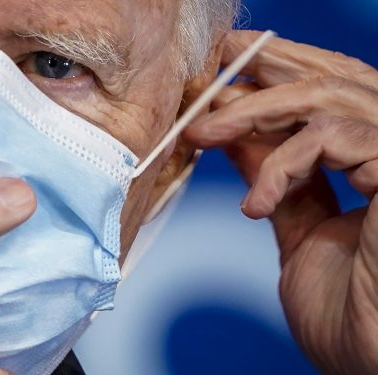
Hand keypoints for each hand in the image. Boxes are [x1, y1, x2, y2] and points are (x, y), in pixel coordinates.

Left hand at [184, 30, 377, 373]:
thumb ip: (280, 182)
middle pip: (338, 80)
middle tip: (206, 81)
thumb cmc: (350, 318)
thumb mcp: (302, 234)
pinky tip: (255, 204)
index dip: (276, 83)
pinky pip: (335, 137)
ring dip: (254, 112)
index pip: (333, 99)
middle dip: (264, 75)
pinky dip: (283, 163)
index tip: (217, 89)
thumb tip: (239, 141)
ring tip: (203, 136)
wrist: (371, 367)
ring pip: (332, 96)